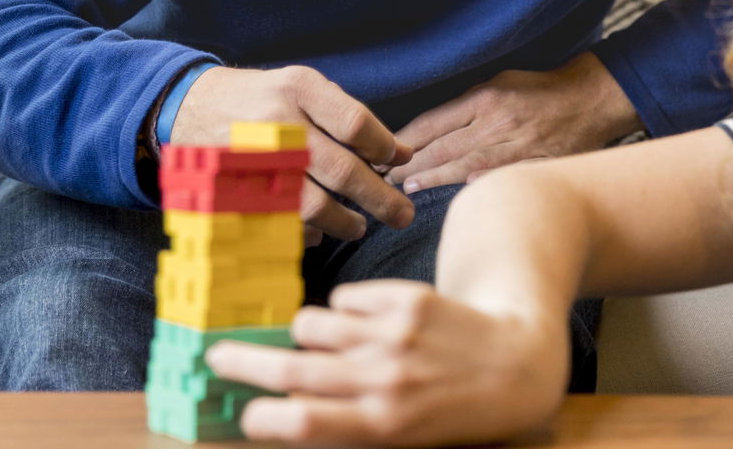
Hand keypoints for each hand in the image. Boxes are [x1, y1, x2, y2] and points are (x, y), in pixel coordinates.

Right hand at [171, 66, 413, 239]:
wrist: (188, 105)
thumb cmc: (262, 98)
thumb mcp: (301, 86)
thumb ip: (347, 116)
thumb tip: (400, 153)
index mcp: (298, 88)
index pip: (356, 124)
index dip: (385, 148)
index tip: (400, 161)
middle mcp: (277, 123)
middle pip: (342, 170)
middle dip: (380, 198)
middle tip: (402, 214)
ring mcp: (255, 160)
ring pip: (313, 205)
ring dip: (345, 222)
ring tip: (360, 227)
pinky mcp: (236, 191)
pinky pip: (281, 222)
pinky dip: (305, 233)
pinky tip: (319, 232)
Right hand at [205, 280, 568, 445]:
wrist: (517, 365)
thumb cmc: (453, 412)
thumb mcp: (403, 437)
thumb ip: (348, 423)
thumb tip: (286, 411)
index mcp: (381, 426)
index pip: (297, 424)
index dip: (259, 419)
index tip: (243, 414)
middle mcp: (384, 379)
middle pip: (291, 370)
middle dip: (244, 362)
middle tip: (216, 354)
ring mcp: (395, 334)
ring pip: (313, 322)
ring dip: (304, 331)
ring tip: (317, 338)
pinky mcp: (408, 298)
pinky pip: (347, 297)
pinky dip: (344, 307)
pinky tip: (368, 320)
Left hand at [385, 52, 641, 192]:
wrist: (591, 99)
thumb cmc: (541, 87)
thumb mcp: (500, 80)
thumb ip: (467, 103)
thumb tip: (430, 127)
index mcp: (484, 98)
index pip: (432, 123)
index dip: (403, 141)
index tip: (381, 153)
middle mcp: (495, 124)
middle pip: (441, 149)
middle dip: (408, 164)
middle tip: (381, 177)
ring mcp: (514, 148)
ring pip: (462, 169)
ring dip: (431, 179)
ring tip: (406, 188)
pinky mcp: (531, 166)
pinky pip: (495, 180)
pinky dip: (470, 188)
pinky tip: (452, 197)